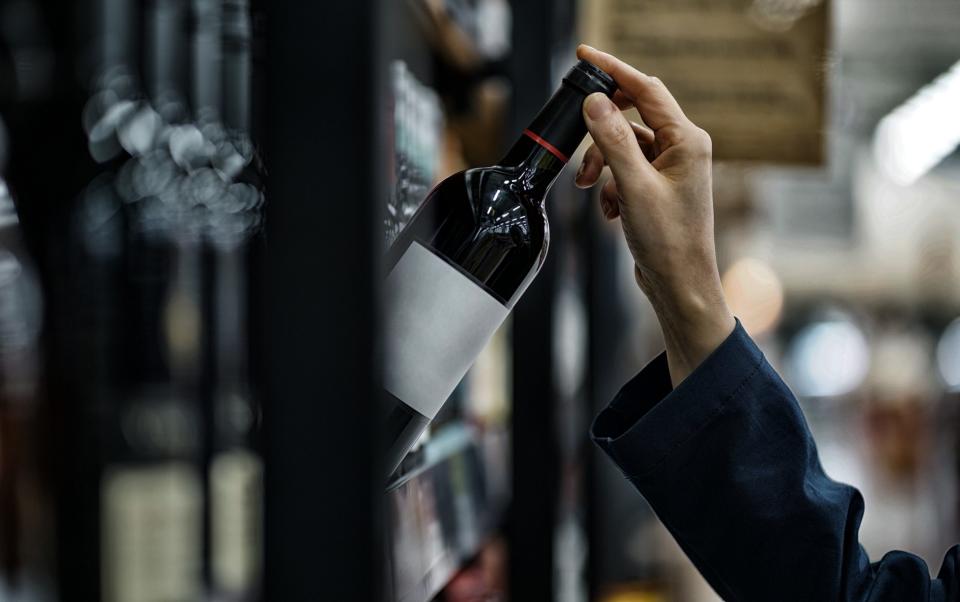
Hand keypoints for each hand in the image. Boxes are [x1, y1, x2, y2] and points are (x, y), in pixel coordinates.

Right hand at [574, 44, 734, 385]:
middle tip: (577, 143)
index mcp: (686, 141)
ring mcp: (670, 169)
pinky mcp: (657, 189)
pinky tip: (609, 211)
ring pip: (623, 148)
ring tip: (590, 190)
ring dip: (601, 166)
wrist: (679, 285)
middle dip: (600, 134)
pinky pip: (624, 171)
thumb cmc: (668, 242)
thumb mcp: (633, 187)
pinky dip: (610, 186)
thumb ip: (613, 141)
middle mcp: (682, 149)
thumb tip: (595, 102)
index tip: (584, 57)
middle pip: (631, 117)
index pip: (645, 89)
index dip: (613, 71)